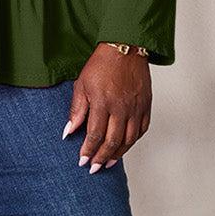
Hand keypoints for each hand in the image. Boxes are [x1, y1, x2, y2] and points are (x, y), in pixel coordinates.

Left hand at [63, 44, 150, 171]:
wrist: (125, 47)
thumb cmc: (101, 65)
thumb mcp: (82, 85)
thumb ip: (76, 110)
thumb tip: (68, 132)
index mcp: (103, 102)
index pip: (95, 134)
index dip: (88, 150)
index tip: (82, 161)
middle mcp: (121, 107)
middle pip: (113, 141)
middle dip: (101, 157)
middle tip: (94, 168)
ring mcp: (136, 107)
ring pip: (129, 139)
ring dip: (118, 154)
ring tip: (107, 163)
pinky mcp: (146, 105)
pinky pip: (142, 129)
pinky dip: (133, 141)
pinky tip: (124, 146)